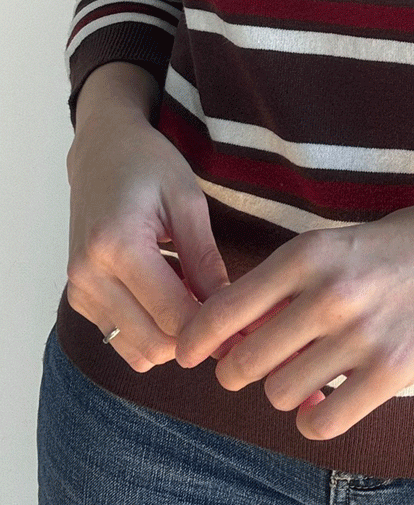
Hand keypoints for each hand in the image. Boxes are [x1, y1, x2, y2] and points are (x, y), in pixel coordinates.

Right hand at [65, 107, 231, 371]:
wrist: (101, 152)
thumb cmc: (149, 165)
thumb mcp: (188, 201)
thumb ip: (206, 260)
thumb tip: (231, 312)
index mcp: (118, 245)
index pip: (173, 316)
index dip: (215, 327)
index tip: (246, 322)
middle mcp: (89, 275)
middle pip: (154, 344)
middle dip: (195, 337)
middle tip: (227, 314)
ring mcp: (78, 291)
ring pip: (138, 352)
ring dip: (173, 338)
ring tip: (195, 299)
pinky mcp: (77, 299)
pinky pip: (122, 340)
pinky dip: (151, 332)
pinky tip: (168, 297)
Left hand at [174, 179, 413, 439]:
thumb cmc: (407, 239)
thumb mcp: (340, 243)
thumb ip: (290, 284)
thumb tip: (238, 337)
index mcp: (307, 253)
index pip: (223, 312)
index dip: (196, 340)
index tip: (191, 354)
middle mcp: (326, 294)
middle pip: (243, 363)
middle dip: (242, 370)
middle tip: (263, 365)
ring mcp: (359, 336)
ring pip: (278, 394)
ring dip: (285, 391)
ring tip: (310, 374)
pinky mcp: (392, 371)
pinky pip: (322, 421)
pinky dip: (315, 418)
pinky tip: (329, 399)